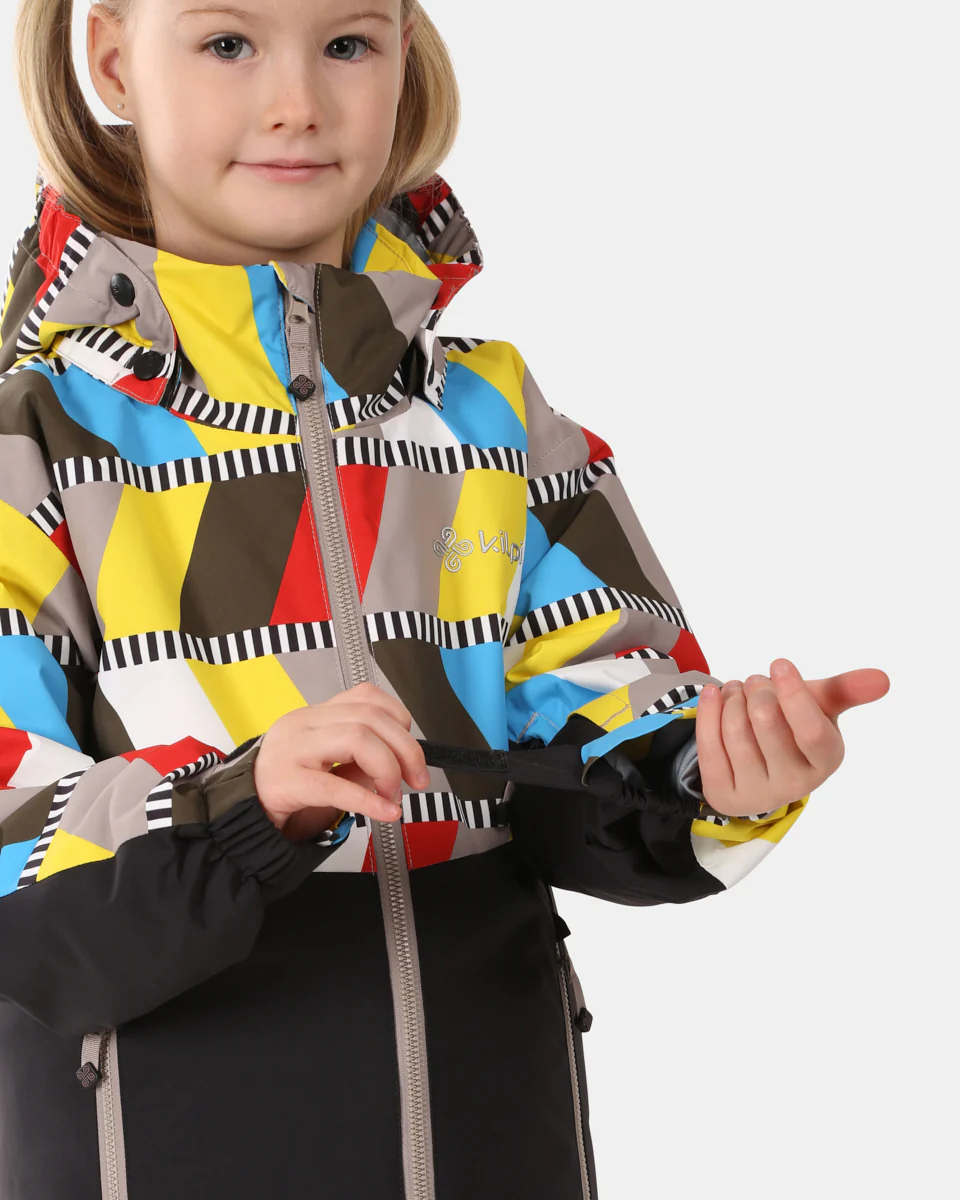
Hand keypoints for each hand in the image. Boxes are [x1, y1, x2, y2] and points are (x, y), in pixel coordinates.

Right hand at [252, 682, 430, 842]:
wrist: (239, 812)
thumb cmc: (285, 787)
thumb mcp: (328, 766)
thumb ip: (362, 761)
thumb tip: (402, 766)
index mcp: (314, 715)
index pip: (367, 697)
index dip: (399, 720)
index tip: (411, 751)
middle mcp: (303, 724)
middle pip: (369, 718)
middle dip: (405, 749)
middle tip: (416, 779)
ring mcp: (292, 750)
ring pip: (357, 738)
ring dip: (387, 769)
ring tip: (393, 794)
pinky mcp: (285, 783)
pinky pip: (335, 787)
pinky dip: (368, 801)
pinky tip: (385, 811)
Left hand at [694, 658, 889, 817]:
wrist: (757, 762)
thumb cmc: (793, 727)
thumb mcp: (819, 706)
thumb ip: (845, 690)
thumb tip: (882, 679)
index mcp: (826, 760)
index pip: (811, 730)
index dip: (793, 694)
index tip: (780, 664)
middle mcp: (794, 785)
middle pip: (766, 722)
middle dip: (757, 689)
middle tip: (755, 681)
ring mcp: (757, 794)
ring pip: (735, 730)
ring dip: (732, 698)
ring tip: (737, 691)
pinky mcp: (723, 795)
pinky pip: (709, 745)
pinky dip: (708, 710)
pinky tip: (714, 695)